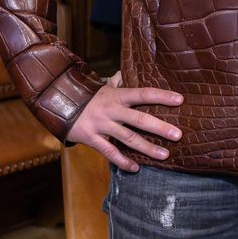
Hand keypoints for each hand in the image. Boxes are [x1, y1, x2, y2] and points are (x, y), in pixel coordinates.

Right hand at [67, 72, 183, 170]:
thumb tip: (128, 70)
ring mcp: (102, 125)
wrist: (58, 103)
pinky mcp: (92, 139)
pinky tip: (135, 168)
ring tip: (165, 155)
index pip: (143, 93)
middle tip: (178, 134)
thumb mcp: (104, 85)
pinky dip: (122, 161)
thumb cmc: (87, 95)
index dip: (162, 96)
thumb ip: (118, 80)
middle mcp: (112, 110)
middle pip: (139, 119)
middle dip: (160, 127)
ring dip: (147, 148)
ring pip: (128, 138)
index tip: (179, 100)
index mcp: (117, 95)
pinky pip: (109, 152)